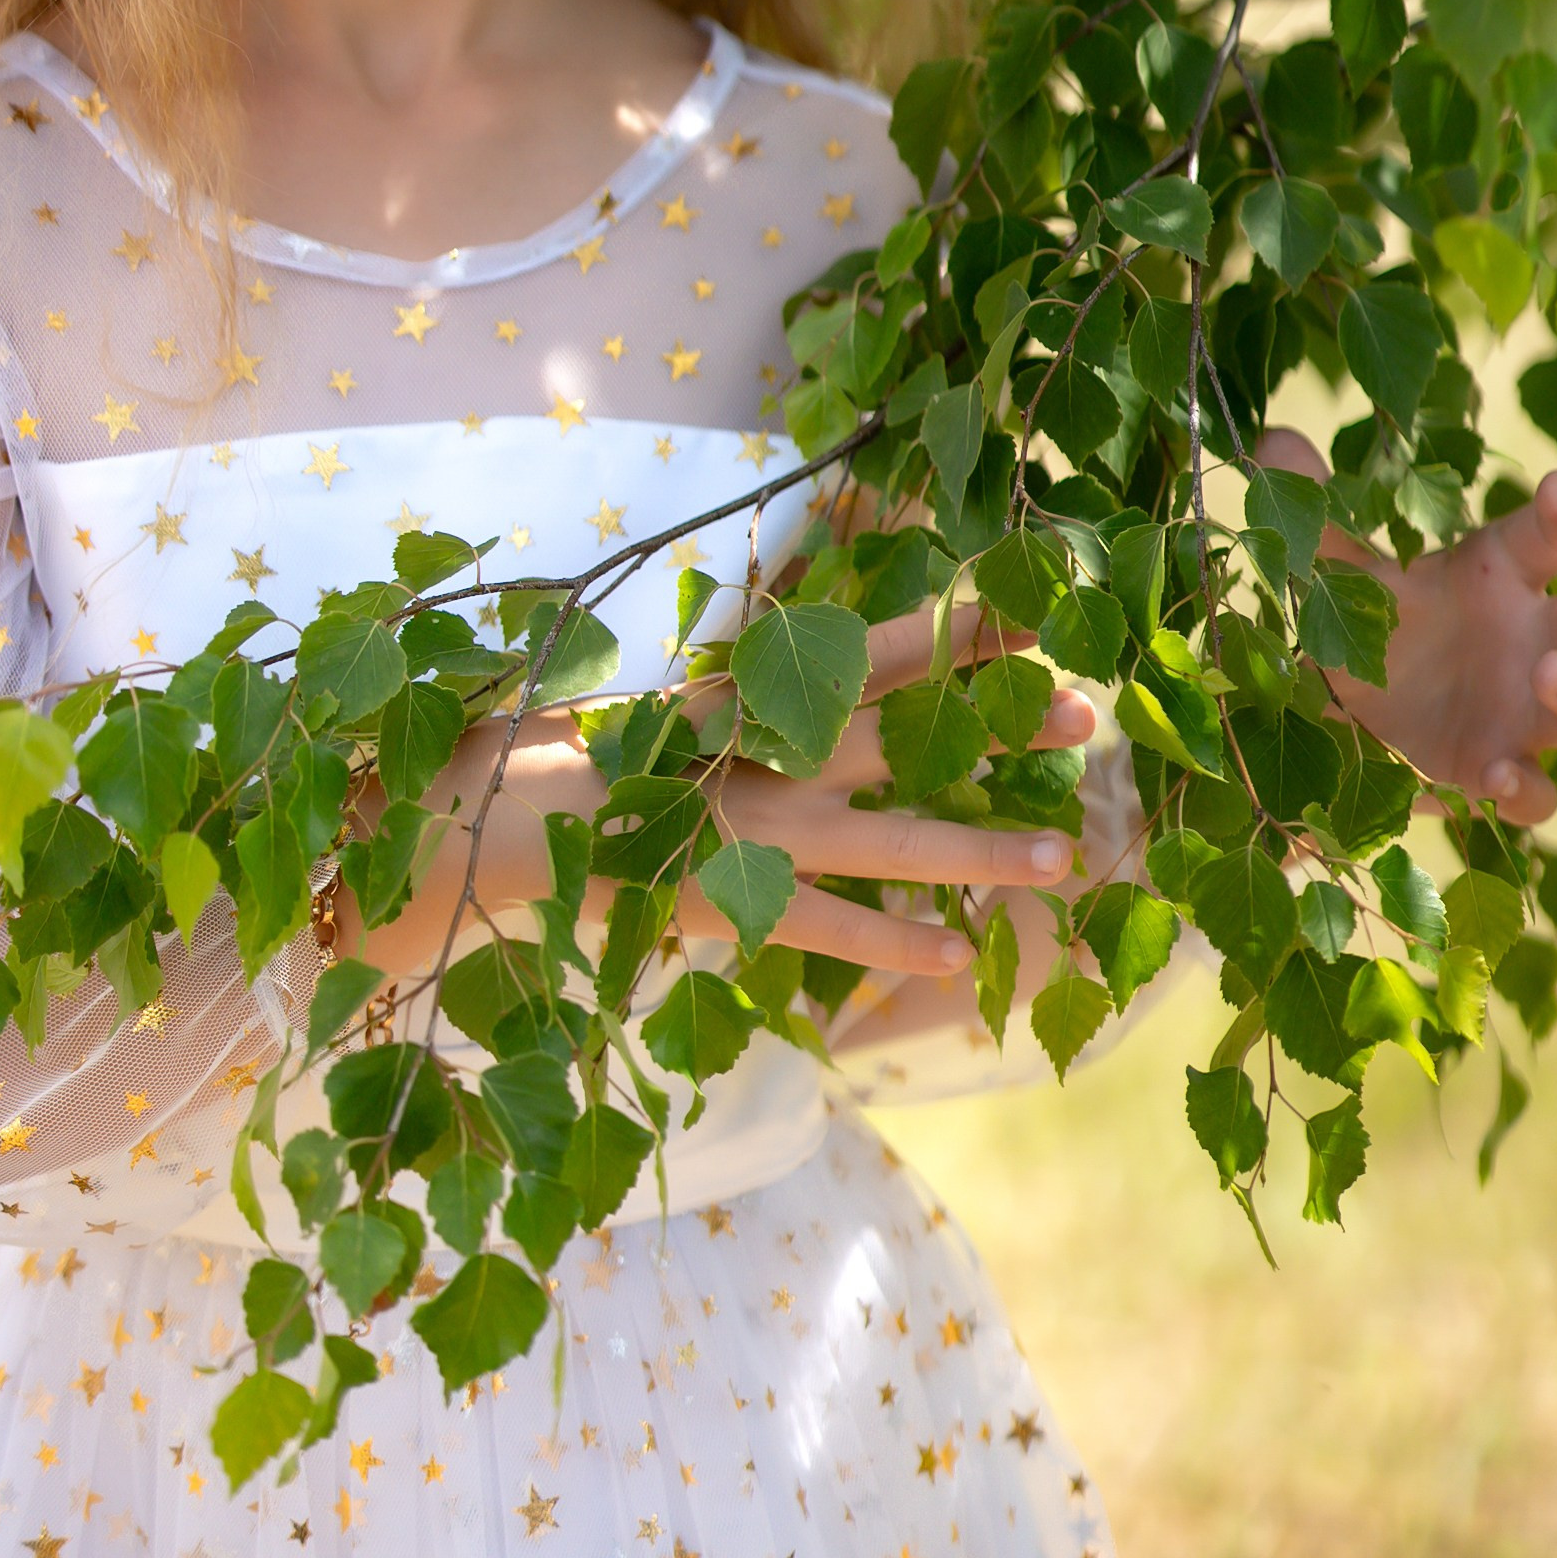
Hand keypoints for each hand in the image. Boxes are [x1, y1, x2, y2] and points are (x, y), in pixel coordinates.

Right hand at [342, 597, 1097, 983]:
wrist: (465, 824)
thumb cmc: (552, 755)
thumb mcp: (646, 711)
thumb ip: (722, 702)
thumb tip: (781, 688)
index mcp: (741, 696)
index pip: (868, 649)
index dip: (955, 625)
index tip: (1034, 597)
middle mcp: (755, 754)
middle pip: (900, 727)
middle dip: (995, 717)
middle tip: (1091, 709)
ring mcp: (743, 830)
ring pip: (887, 838)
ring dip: (980, 846)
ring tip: (1069, 855)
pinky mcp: (721, 900)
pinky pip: (824, 929)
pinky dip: (890, 943)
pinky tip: (956, 960)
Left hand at [1255, 427, 1556, 825]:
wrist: (1333, 713)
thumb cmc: (1363, 618)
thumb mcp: (1335, 564)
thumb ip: (1316, 509)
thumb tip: (1273, 439)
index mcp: (1495, 574)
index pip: (1550, 535)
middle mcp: (1528, 641)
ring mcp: (1521, 713)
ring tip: (1548, 672)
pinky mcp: (1496, 773)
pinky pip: (1536, 793)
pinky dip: (1525, 789)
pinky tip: (1496, 776)